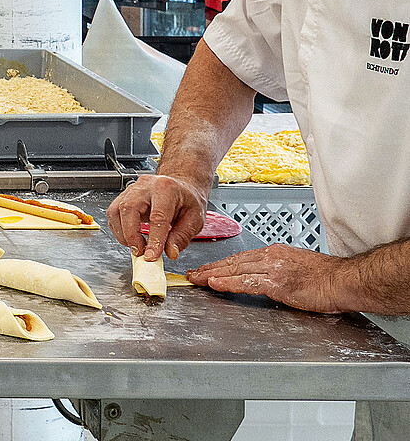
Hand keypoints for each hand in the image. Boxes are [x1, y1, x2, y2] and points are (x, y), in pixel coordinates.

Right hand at [107, 173, 209, 260]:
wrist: (180, 186)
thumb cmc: (187, 200)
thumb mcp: (194, 219)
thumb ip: (181, 237)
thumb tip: (170, 252)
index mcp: (167, 189)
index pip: (157, 216)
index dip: (154, 238)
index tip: (152, 255)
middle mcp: (146, 186)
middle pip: (128, 208)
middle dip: (131, 234)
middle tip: (139, 251)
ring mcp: (132, 189)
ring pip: (116, 210)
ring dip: (122, 233)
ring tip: (135, 246)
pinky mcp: (123, 196)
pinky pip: (113, 213)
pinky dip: (118, 229)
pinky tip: (130, 237)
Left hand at [187, 244, 348, 312]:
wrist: (343, 281)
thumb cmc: (326, 277)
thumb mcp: (297, 266)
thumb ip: (278, 270)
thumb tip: (265, 277)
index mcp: (275, 253)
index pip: (241, 257)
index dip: (221, 264)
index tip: (208, 268)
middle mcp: (270, 257)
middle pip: (233, 261)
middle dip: (211, 268)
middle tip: (194, 274)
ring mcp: (273, 269)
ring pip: (235, 270)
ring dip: (213, 275)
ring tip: (197, 280)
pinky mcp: (277, 283)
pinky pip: (246, 282)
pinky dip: (228, 283)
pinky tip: (215, 284)